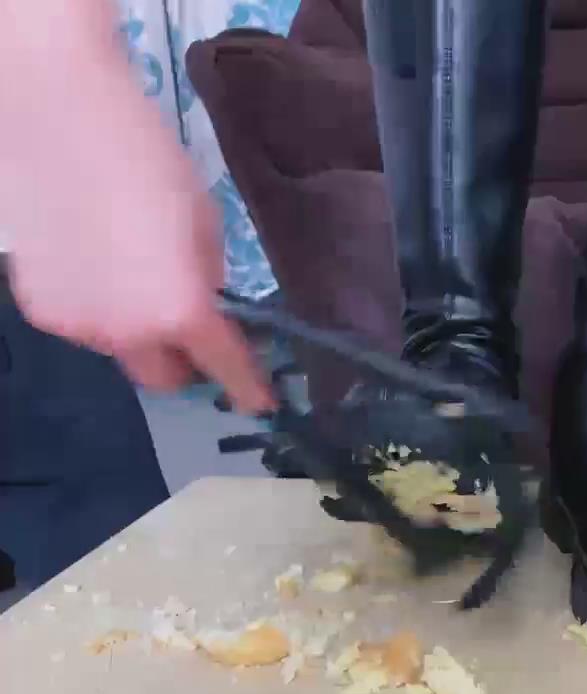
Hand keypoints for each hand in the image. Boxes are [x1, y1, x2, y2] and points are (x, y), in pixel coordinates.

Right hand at [8, 61, 272, 413]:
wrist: (60, 116)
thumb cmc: (145, 156)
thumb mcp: (203, 221)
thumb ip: (208, 279)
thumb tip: (207, 305)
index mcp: (181, 311)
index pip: (224, 368)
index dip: (246, 387)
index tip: (258, 399)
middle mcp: (130, 334)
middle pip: (163, 379)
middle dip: (181, 360)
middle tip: (185, 324)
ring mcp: (80, 327)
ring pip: (120, 350)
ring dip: (132, 328)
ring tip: (124, 268)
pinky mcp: (42, 311)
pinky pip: (81, 324)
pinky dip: (92, 306)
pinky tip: (87, 257)